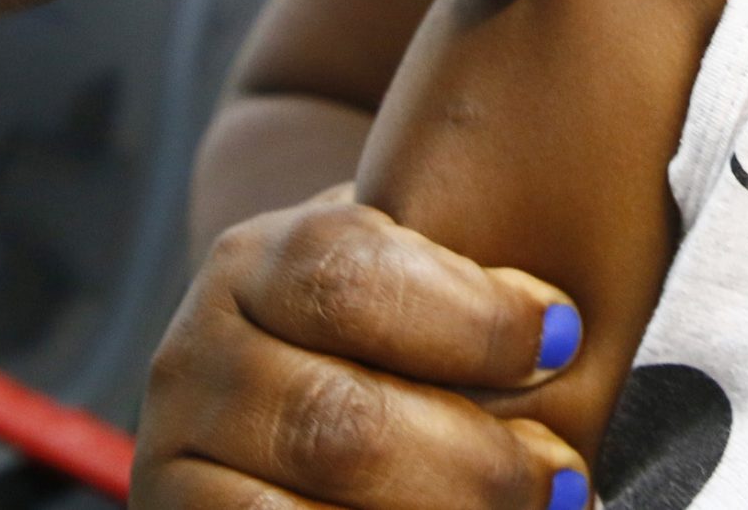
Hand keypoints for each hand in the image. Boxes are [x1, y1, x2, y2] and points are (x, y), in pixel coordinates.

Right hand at [136, 185, 587, 509]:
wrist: (274, 379)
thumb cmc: (387, 321)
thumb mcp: (406, 268)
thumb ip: (464, 275)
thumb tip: (572, 329)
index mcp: (254, 263)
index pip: (347, 278)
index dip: (470, 316)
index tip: (564, 339)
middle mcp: (195, 356)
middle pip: (338, 422)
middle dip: (474, 461)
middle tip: (563, 476)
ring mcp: (175, 457)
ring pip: (313, 504)